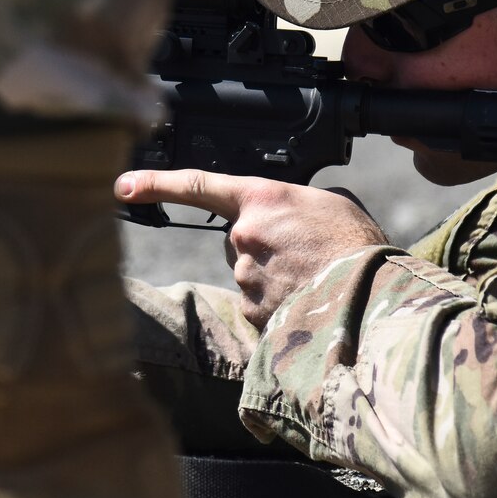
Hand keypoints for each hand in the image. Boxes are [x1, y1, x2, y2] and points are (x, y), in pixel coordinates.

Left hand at [115, 170, 388, 328]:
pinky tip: (309, 302)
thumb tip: (292, 221)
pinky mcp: (253, 312)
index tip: (122, 185)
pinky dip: (281, 306)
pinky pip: (261, 306)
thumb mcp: (333, 204)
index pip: (196, 185)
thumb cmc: (360, 247)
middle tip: (308, 256)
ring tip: (317, 280)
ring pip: (250, 276)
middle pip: (239, 241)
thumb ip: (298, 204)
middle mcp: (244, 236)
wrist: (374, 298)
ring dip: (277, 279)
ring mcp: (245, 277)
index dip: (154, 184)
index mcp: (262, 198)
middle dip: (265, 249)